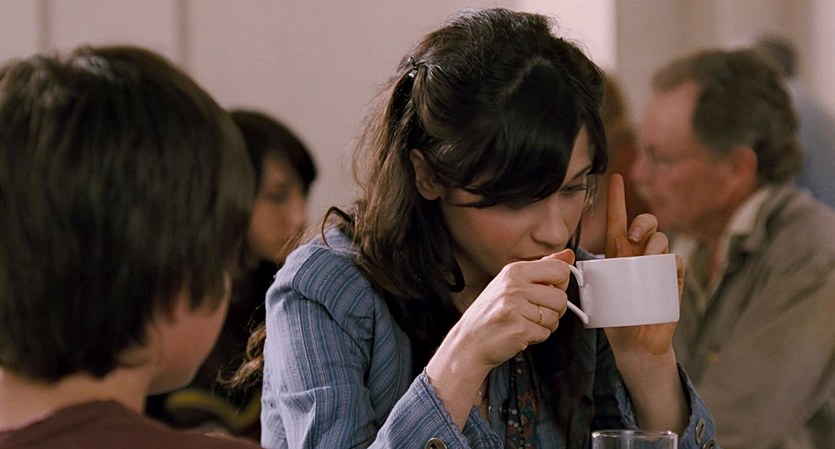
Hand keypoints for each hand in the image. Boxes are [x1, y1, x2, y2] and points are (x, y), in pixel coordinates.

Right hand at [425, 248, 576, 427]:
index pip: (560, 269)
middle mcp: (514, 286)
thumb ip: (542, 267)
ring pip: (555, 317)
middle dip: (553, 310)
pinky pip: (545, 333)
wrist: (469, 342)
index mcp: (514, 271)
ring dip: (544, 325)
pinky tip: (520, 333)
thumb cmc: (490, 313)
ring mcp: (516, 308)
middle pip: (561, 297)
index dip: (560, 284)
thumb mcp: (512, 282)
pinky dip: (536, 337)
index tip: (548, 290)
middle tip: (533, 312)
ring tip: (524, 322)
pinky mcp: (519, 329)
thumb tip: (568, 255)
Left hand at [603, 174, 680, 355]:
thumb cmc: (614, 318)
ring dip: (655, 245)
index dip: (616, 199)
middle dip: (644, 222)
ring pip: (662, 240)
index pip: (617, 221)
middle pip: (647, 224)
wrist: (636, 342)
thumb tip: (576, 265)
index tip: (614, 178)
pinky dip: (672, 263)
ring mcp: (658, 267)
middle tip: (635, 236)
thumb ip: (592, 279)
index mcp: (618, 254)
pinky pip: (677, 262)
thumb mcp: (598, 295)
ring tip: (646, 262)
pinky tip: (665, 273)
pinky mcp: (674, 280)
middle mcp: (639, 255)